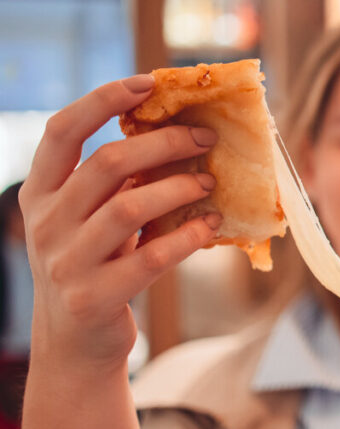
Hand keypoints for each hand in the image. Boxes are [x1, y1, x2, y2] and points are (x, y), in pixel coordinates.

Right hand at [19, 74, 220, 372]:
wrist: (75, 345)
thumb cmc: (93, 266)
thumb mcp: (88, 221)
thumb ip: (113, 184)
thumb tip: (172, 134)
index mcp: (40, 194)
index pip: (61, 132)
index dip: (102, 100)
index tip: (146, 83)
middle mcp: (46, 224)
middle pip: (107, 164)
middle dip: (163, 143)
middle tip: (204, 138)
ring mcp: (67, 263)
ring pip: (130, 207)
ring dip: (179, 187)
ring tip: (209, 181)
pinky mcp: (96, 297)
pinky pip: (152, 256)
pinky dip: (188, 235)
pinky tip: (211, 224)